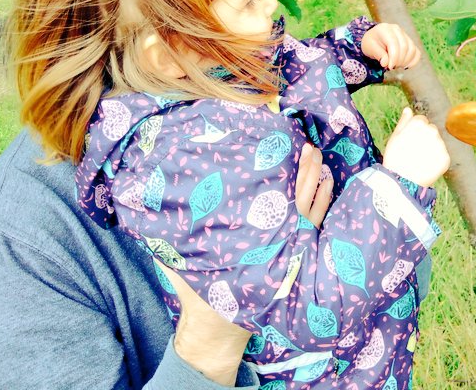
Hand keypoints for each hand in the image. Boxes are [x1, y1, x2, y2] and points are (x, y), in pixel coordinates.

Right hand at [164, 146, 332, 382]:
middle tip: (309, 148)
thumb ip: (174, 240)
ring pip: (312, 211)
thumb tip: (148, 210)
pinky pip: (316, 227)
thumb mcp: (186, 264)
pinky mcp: (296, 257)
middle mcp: (280, 243)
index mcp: (259, 240)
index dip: (292, 175)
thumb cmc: (203, 293)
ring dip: (317, 184)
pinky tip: (326, 186)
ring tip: (319, 159)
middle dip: (307, 172)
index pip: (284, 200)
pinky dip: (323, 205)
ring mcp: (291, 250)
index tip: (293, 150)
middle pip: (300, 199)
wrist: (219, 327)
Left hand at [361, 23, 421, 70]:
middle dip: (399, 61)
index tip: (389, 67)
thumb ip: (378, 55)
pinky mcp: (409, 41)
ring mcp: (405, 34)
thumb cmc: (370, 43)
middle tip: (391, 67)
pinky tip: (405, 66)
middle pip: (405, 47)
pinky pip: (416, 52)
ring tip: (396, 66)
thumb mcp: (370, 48)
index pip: (394, 44)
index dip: (394, 58)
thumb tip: (386, 63)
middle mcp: (397, 30)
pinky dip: (413, 61)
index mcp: (385, 29)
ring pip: (412, 49)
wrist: (373, 39)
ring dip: (406, 61)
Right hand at [382, 107, 450, 187]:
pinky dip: (436, 160)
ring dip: (432, 148)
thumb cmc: (394, 158)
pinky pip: (442, 155)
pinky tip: (426, 166)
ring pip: (438, 142)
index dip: (414, 130)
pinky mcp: (446, 158)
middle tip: (414, 151)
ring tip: (420, 159)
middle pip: (431, 130)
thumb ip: (404, 122)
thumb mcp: (394, 137)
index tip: (409, 140)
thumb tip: (408, 109)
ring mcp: (440, 144)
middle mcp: (432, 130)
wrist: (401, 181)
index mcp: (419, 122)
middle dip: (425, 137)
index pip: (422, 120)